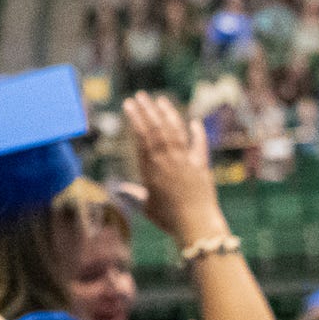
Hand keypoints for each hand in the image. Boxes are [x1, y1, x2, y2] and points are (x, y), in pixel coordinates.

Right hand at [121, 91, 222, 241]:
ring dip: (167, 114)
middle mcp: (167, 160)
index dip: (136, 119)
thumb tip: (117, 189)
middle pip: (156, 129)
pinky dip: (198, 132)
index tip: (129, 105)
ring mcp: (185, 160)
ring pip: (174, 131)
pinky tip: (195, 122)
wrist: (195, 224)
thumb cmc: (168, 219)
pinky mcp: (201, 164)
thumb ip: (133, 195)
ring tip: (160, 100)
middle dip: (147, 110)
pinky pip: (200, 144)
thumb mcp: (147, 207)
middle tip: (140, 95)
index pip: (142, 137)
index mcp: (151, 168)